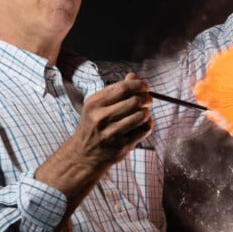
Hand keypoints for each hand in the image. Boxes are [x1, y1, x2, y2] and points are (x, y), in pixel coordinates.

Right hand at [36, 73, 152, 205]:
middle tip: (147, 100)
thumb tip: (133, 76)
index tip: (144, 87)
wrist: (84, 155)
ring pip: (141, 115)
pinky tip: (142, 124)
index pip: (123, 88)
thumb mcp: (96, 106)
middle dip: (146, 99)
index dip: (139, 85)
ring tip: (143, 113)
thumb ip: (115, 91)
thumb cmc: (93, 126)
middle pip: (135, 101)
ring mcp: (111, 133)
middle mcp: (101, 118)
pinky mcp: (121, 146)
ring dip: (147, 112)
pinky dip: (148, 124)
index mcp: (94, 104)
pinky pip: (144, 130)